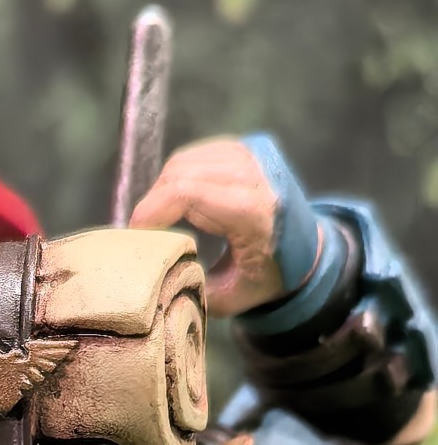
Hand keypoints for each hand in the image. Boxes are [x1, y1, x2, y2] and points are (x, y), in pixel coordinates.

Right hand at [131, 136, 322, 317]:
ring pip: (183, 162)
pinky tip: (177, 203)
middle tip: (143, 234)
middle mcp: (255, 173)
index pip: (185, 192)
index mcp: (254, 210)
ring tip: (158, 221)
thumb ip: (190, 286)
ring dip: (162, 191)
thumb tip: (152, 275)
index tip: (135, 238)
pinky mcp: (246, 147)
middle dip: (152, 204)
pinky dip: (177, 179)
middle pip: (179, 174)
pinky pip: (195, 156)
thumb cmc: (269, 276)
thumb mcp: (230, 297)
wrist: (309, 248)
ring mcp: (252, 154)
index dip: (149, 212)